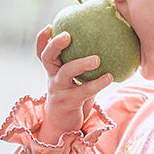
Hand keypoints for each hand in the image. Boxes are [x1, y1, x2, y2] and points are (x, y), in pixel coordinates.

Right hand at [35, 26, 112, 143]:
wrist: (64, 127)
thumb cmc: (73, 99)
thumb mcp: (75, 82)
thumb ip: (84, 68)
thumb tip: (107, 48)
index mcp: (53, 71)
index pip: (43, 52)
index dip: (43, 39)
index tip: (50, 25)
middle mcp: (53, 78)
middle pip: (48, 57)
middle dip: (55, 44)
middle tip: (68, 35)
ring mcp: (60, 90)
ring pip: (66, 72)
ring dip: (81, 63)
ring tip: (97, 59)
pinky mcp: (70, 102)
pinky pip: (84, 90)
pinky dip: (98, 83)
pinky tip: (110, 76)